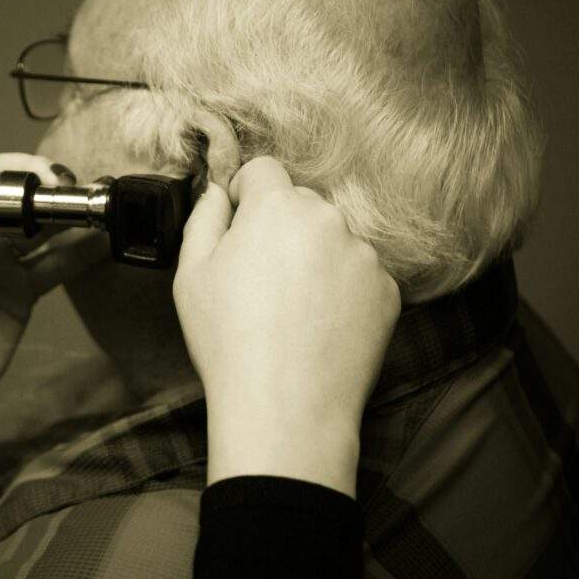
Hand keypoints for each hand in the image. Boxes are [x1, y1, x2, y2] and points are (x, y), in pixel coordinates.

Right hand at [173, 157, 400, 495]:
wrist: (285, 408)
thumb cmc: (228, 340)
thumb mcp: (191, 274)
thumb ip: (204, 218)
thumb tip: (217, 192)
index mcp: (277, 206)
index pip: (264, 170)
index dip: (244, 195)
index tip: (237, 230)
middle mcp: (329, 219)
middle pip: (300, 204)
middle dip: (279, 228)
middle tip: (259, 280)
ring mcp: (364, 255)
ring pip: (331, 239)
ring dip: (313, 258)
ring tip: (290, 311)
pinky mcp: (388, 290)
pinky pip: (358, 274)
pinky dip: (340, 290)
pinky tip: (317, 327)